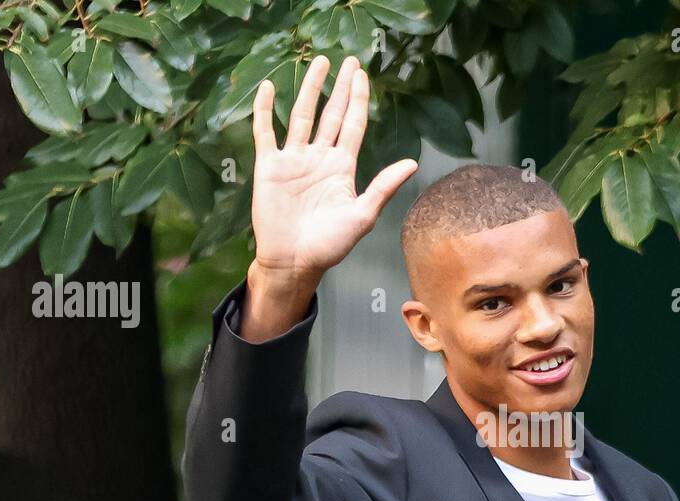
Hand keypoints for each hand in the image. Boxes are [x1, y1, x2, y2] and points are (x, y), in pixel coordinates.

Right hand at [242, 55, 417, 339]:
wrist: (294, 262)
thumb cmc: (330, 245)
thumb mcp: (362, 215)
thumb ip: (384, 187)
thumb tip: (413, 163)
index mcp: (342, 168)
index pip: (352, 125)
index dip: (357, 100)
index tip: (362, 75)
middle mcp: (319, 159)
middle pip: (331, 114)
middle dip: (340, 87)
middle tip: (347, 60)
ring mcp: (293, 160)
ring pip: (302, 116)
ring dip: (309, 90)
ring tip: (316, 63)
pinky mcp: (269, 167)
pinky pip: (266, 132)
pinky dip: (265, 110)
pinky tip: (269, 87)